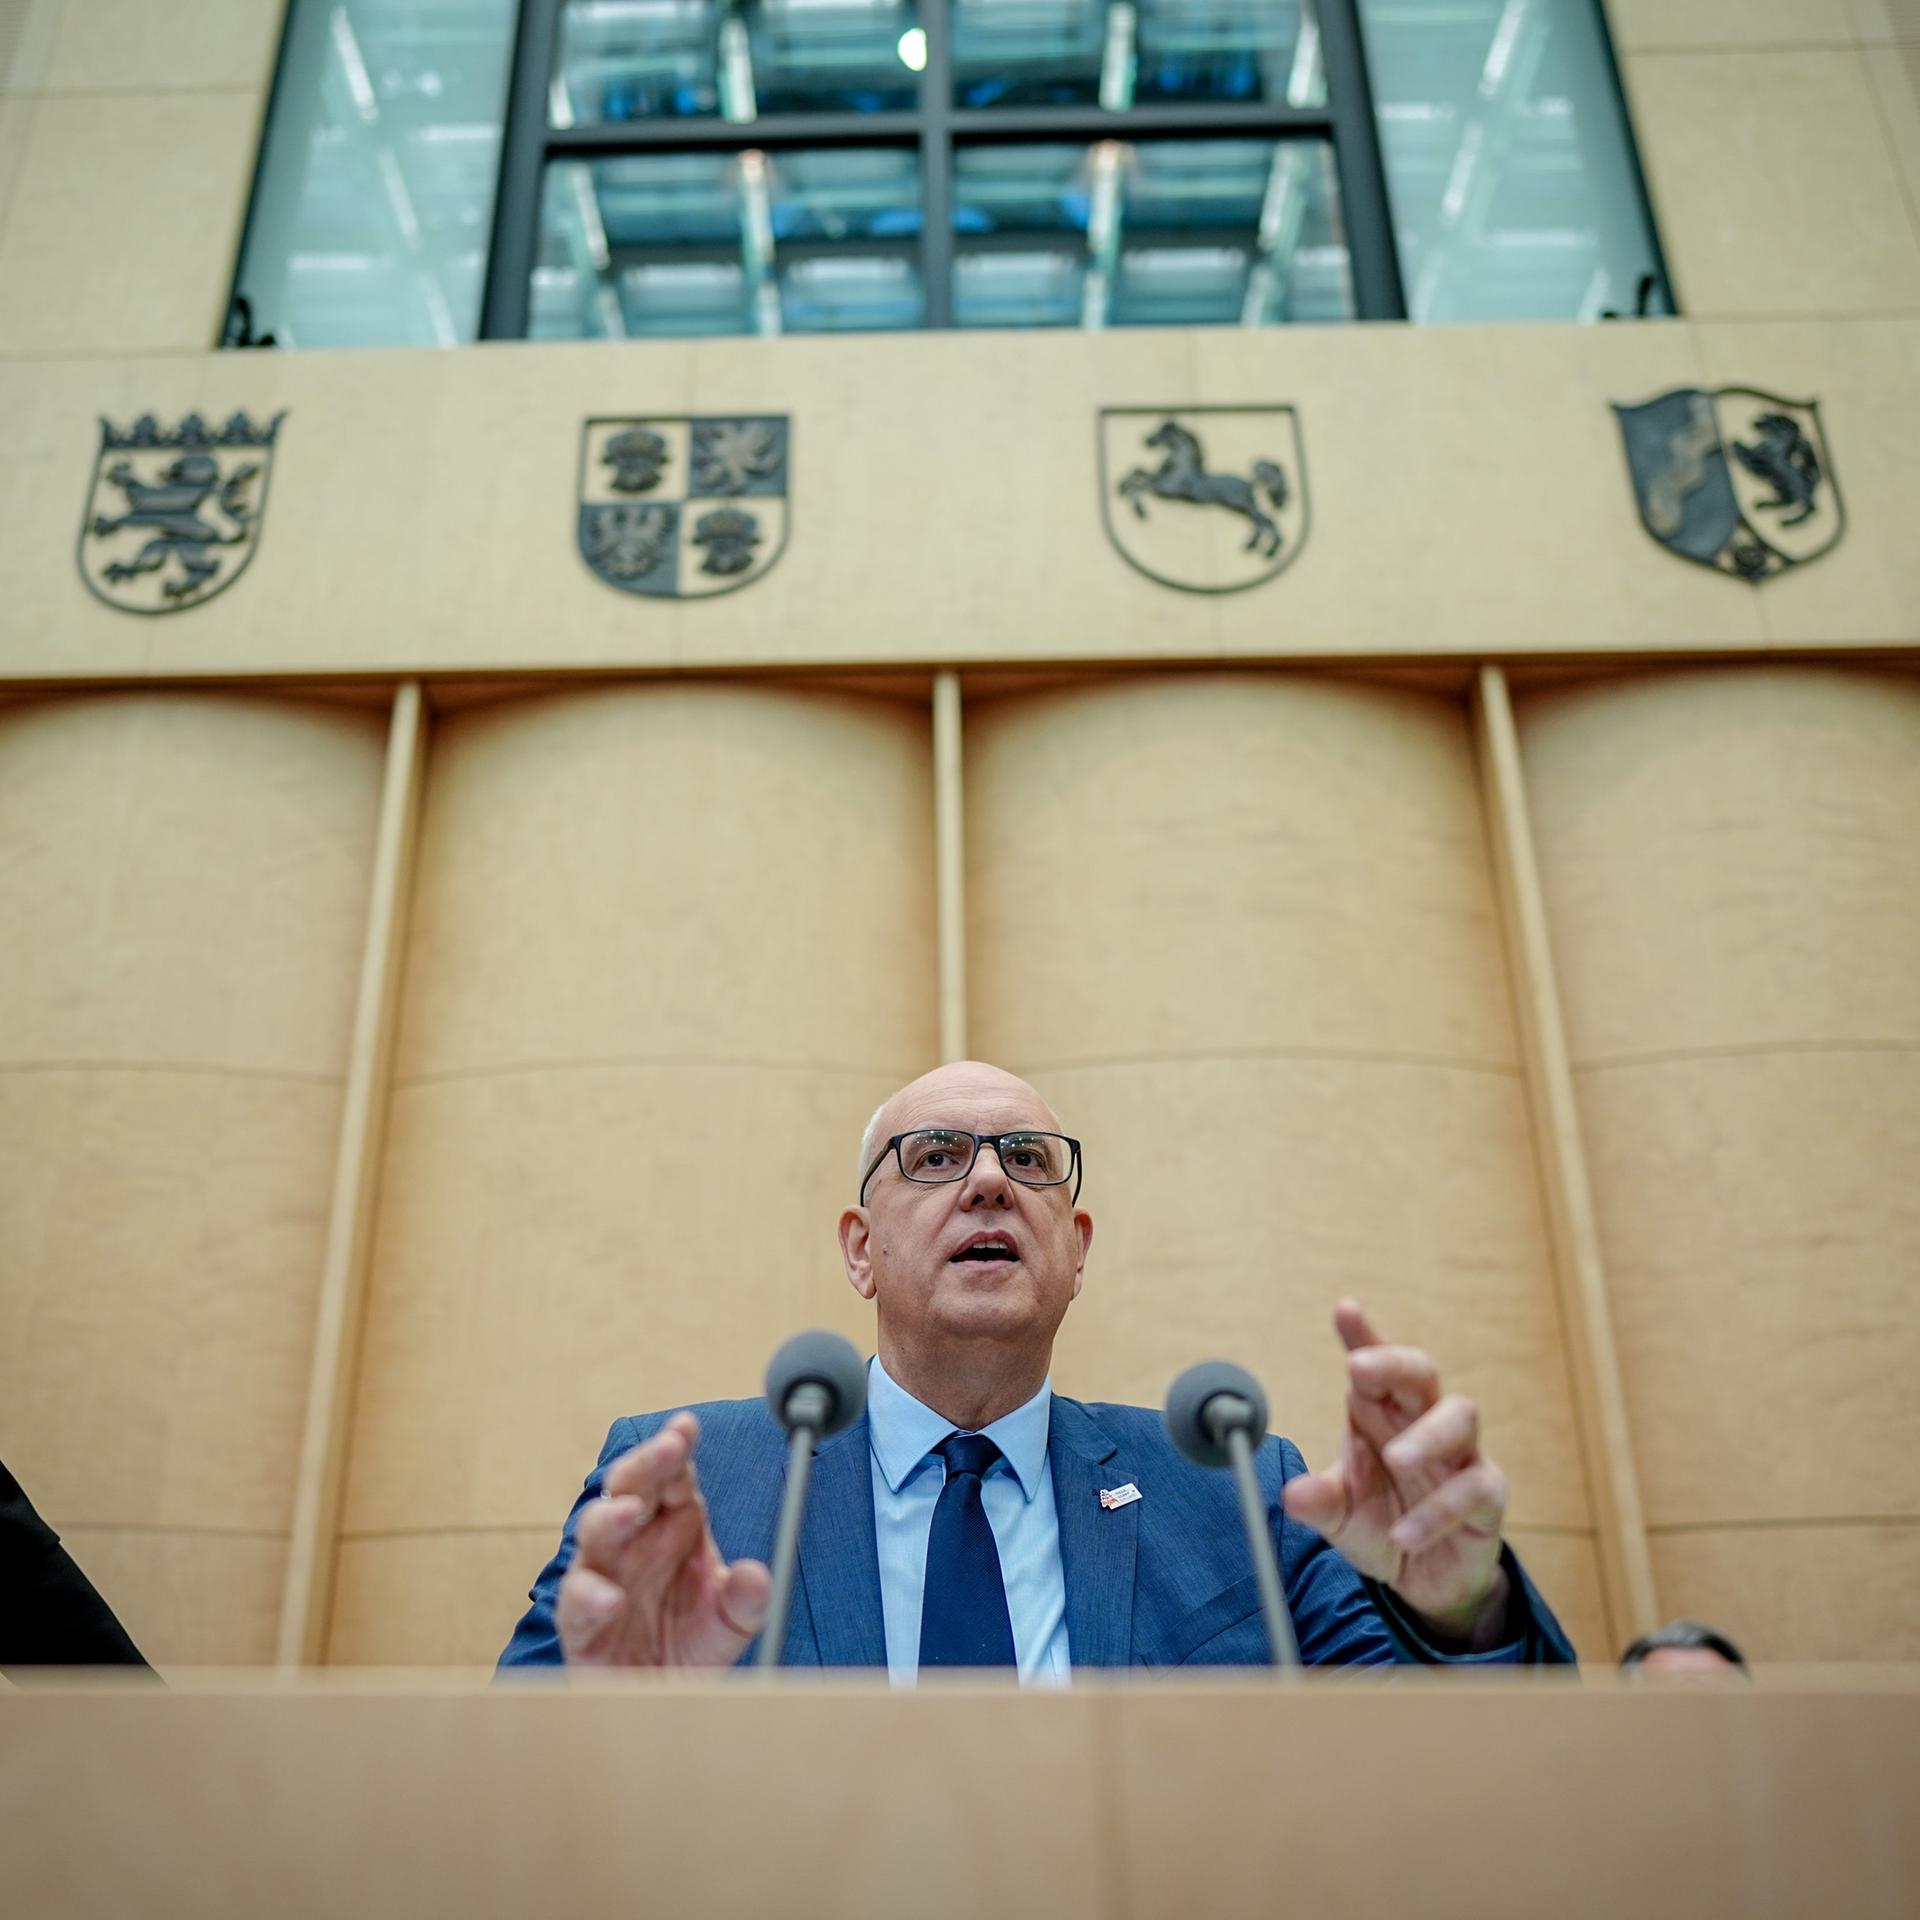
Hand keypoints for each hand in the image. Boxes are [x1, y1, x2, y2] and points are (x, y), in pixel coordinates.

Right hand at [556, 1412, 772, 1666]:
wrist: (660, 1708)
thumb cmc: (691, 1648)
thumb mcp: (733, 1624)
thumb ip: (748, 1599)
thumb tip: (756, 1574)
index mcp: (674, 1527)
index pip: (673, 1476)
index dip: (677, 1448)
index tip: (687, 1427)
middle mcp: (635, 1543)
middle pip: (631, 1488)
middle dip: (646, 1463)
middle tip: (668, 1448)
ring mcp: (604, 1578)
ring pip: (595, 1532)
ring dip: (612, 1516)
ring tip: (632, 1509)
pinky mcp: (581, 1623)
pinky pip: (576, 1602)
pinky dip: (590, 1595)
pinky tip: (609, 1598)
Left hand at [1280, 1300, 1510, 1644]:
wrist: (1424, 1578)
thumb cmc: (1381, 1525)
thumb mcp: (1341, 1515)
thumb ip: (1319, 1501)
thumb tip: (1291, 1495)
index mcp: (1381, 1413)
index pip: (1374, 1366)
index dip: (1363, 1336)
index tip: (1345, 1310)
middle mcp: (1421, 1422)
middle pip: (1420, 1373)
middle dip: (1393, 1363)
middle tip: (1358, 1368)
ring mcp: (1459, 1455)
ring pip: (1459, 1417)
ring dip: (1427, 1435)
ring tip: (1396, 1458)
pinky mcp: (1486, 1495)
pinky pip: (1473, 1490)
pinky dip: (1438, 1511)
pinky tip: (1405, 1534)